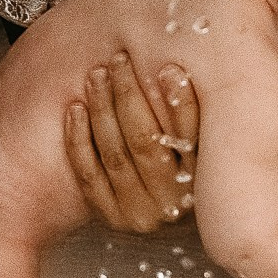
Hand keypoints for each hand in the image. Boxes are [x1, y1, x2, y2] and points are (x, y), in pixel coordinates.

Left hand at [66, 54, 197, 232]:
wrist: (166, 203)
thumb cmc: (184, 157)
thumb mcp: (197, 137)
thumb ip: (187, 110)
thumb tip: (170, 72)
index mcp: (202, 182)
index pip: (188, 138)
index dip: (178, 102)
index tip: (166, 68)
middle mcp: (173, 203)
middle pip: (145, 143)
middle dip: (129, 96)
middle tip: (119, 60)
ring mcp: (140, 214)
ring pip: (115, 155)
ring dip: (102, 110)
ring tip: (97, 75)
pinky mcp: (111, 216)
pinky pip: (89, 174)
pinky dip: (79, 140)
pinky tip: (75, 108)